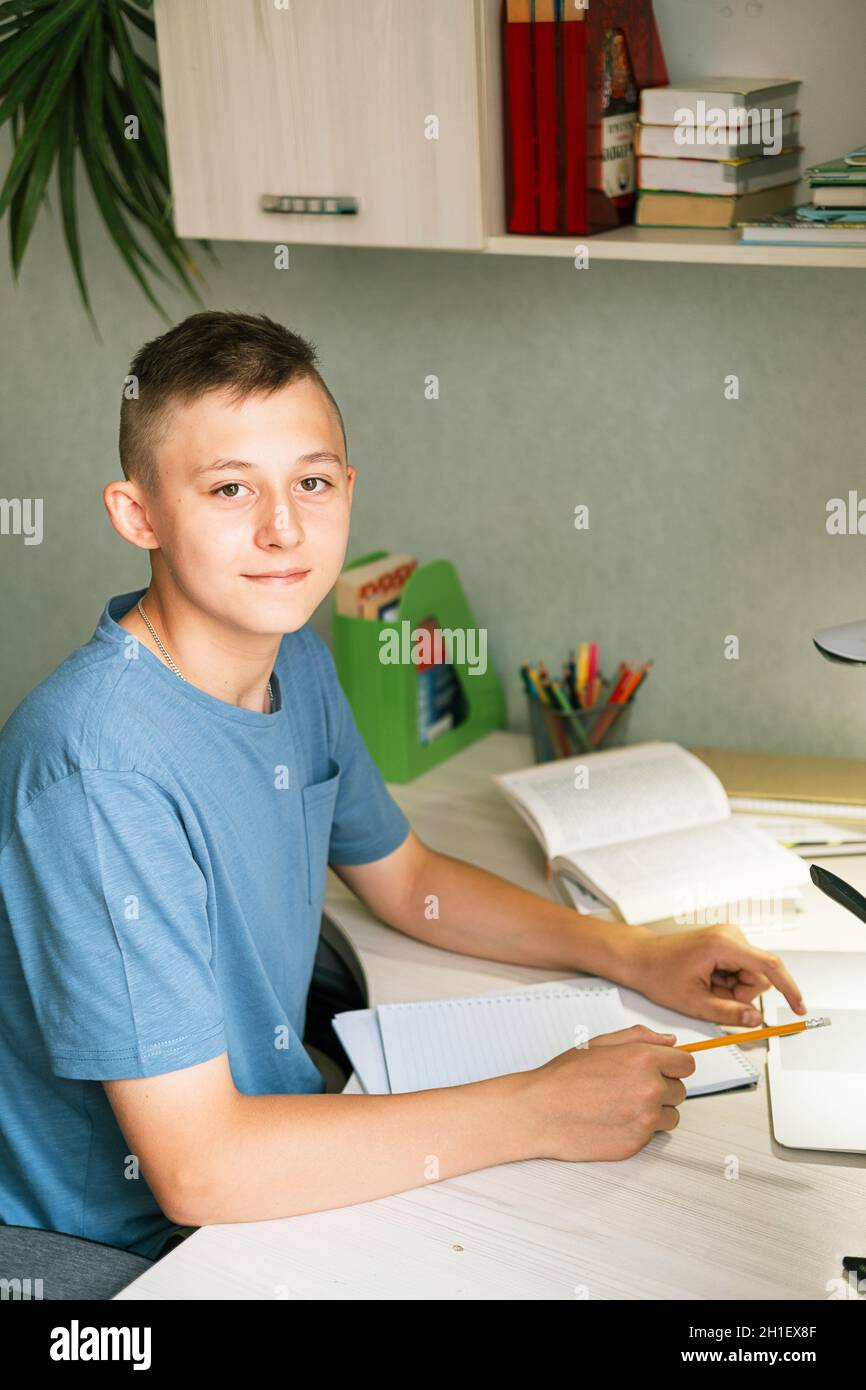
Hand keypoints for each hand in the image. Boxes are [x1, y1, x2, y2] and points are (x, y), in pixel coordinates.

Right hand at [523, 1024, 695, 1161]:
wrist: (540, 1111)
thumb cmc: (564, 1078)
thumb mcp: (600, 1043)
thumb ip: (640, 1037)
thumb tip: (669, 1042)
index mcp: (643, 1059)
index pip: (687, 1064)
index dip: (673, 1065)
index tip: (664, 1069)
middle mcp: (649, 1089)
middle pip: (680, 1090)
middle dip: (661, 1087)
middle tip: (630, 1087)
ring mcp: (645, 1119)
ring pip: (671, 1116)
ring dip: (655, 1111)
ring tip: (623, 1105)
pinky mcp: (637, 1143)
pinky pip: (653, 1136)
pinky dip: (639, 1129)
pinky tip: (615, 1119)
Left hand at [626, 924, 806, 1027]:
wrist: (641, 958)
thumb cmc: (659, 973)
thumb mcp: (694, 1002)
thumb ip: (728, 1013)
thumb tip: (755, 1020)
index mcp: (724, 944)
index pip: (770, 965)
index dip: (789, 988)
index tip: (799, 1008)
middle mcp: (731, 936)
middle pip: (758, 976)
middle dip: (740, 995)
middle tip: (711, 997)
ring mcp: (729, 938)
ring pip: (750, 976)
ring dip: (732, 991)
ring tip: (706, 988)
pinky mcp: (727, 944)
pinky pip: (740, 971)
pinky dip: (727, 983)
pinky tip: (708, 981)